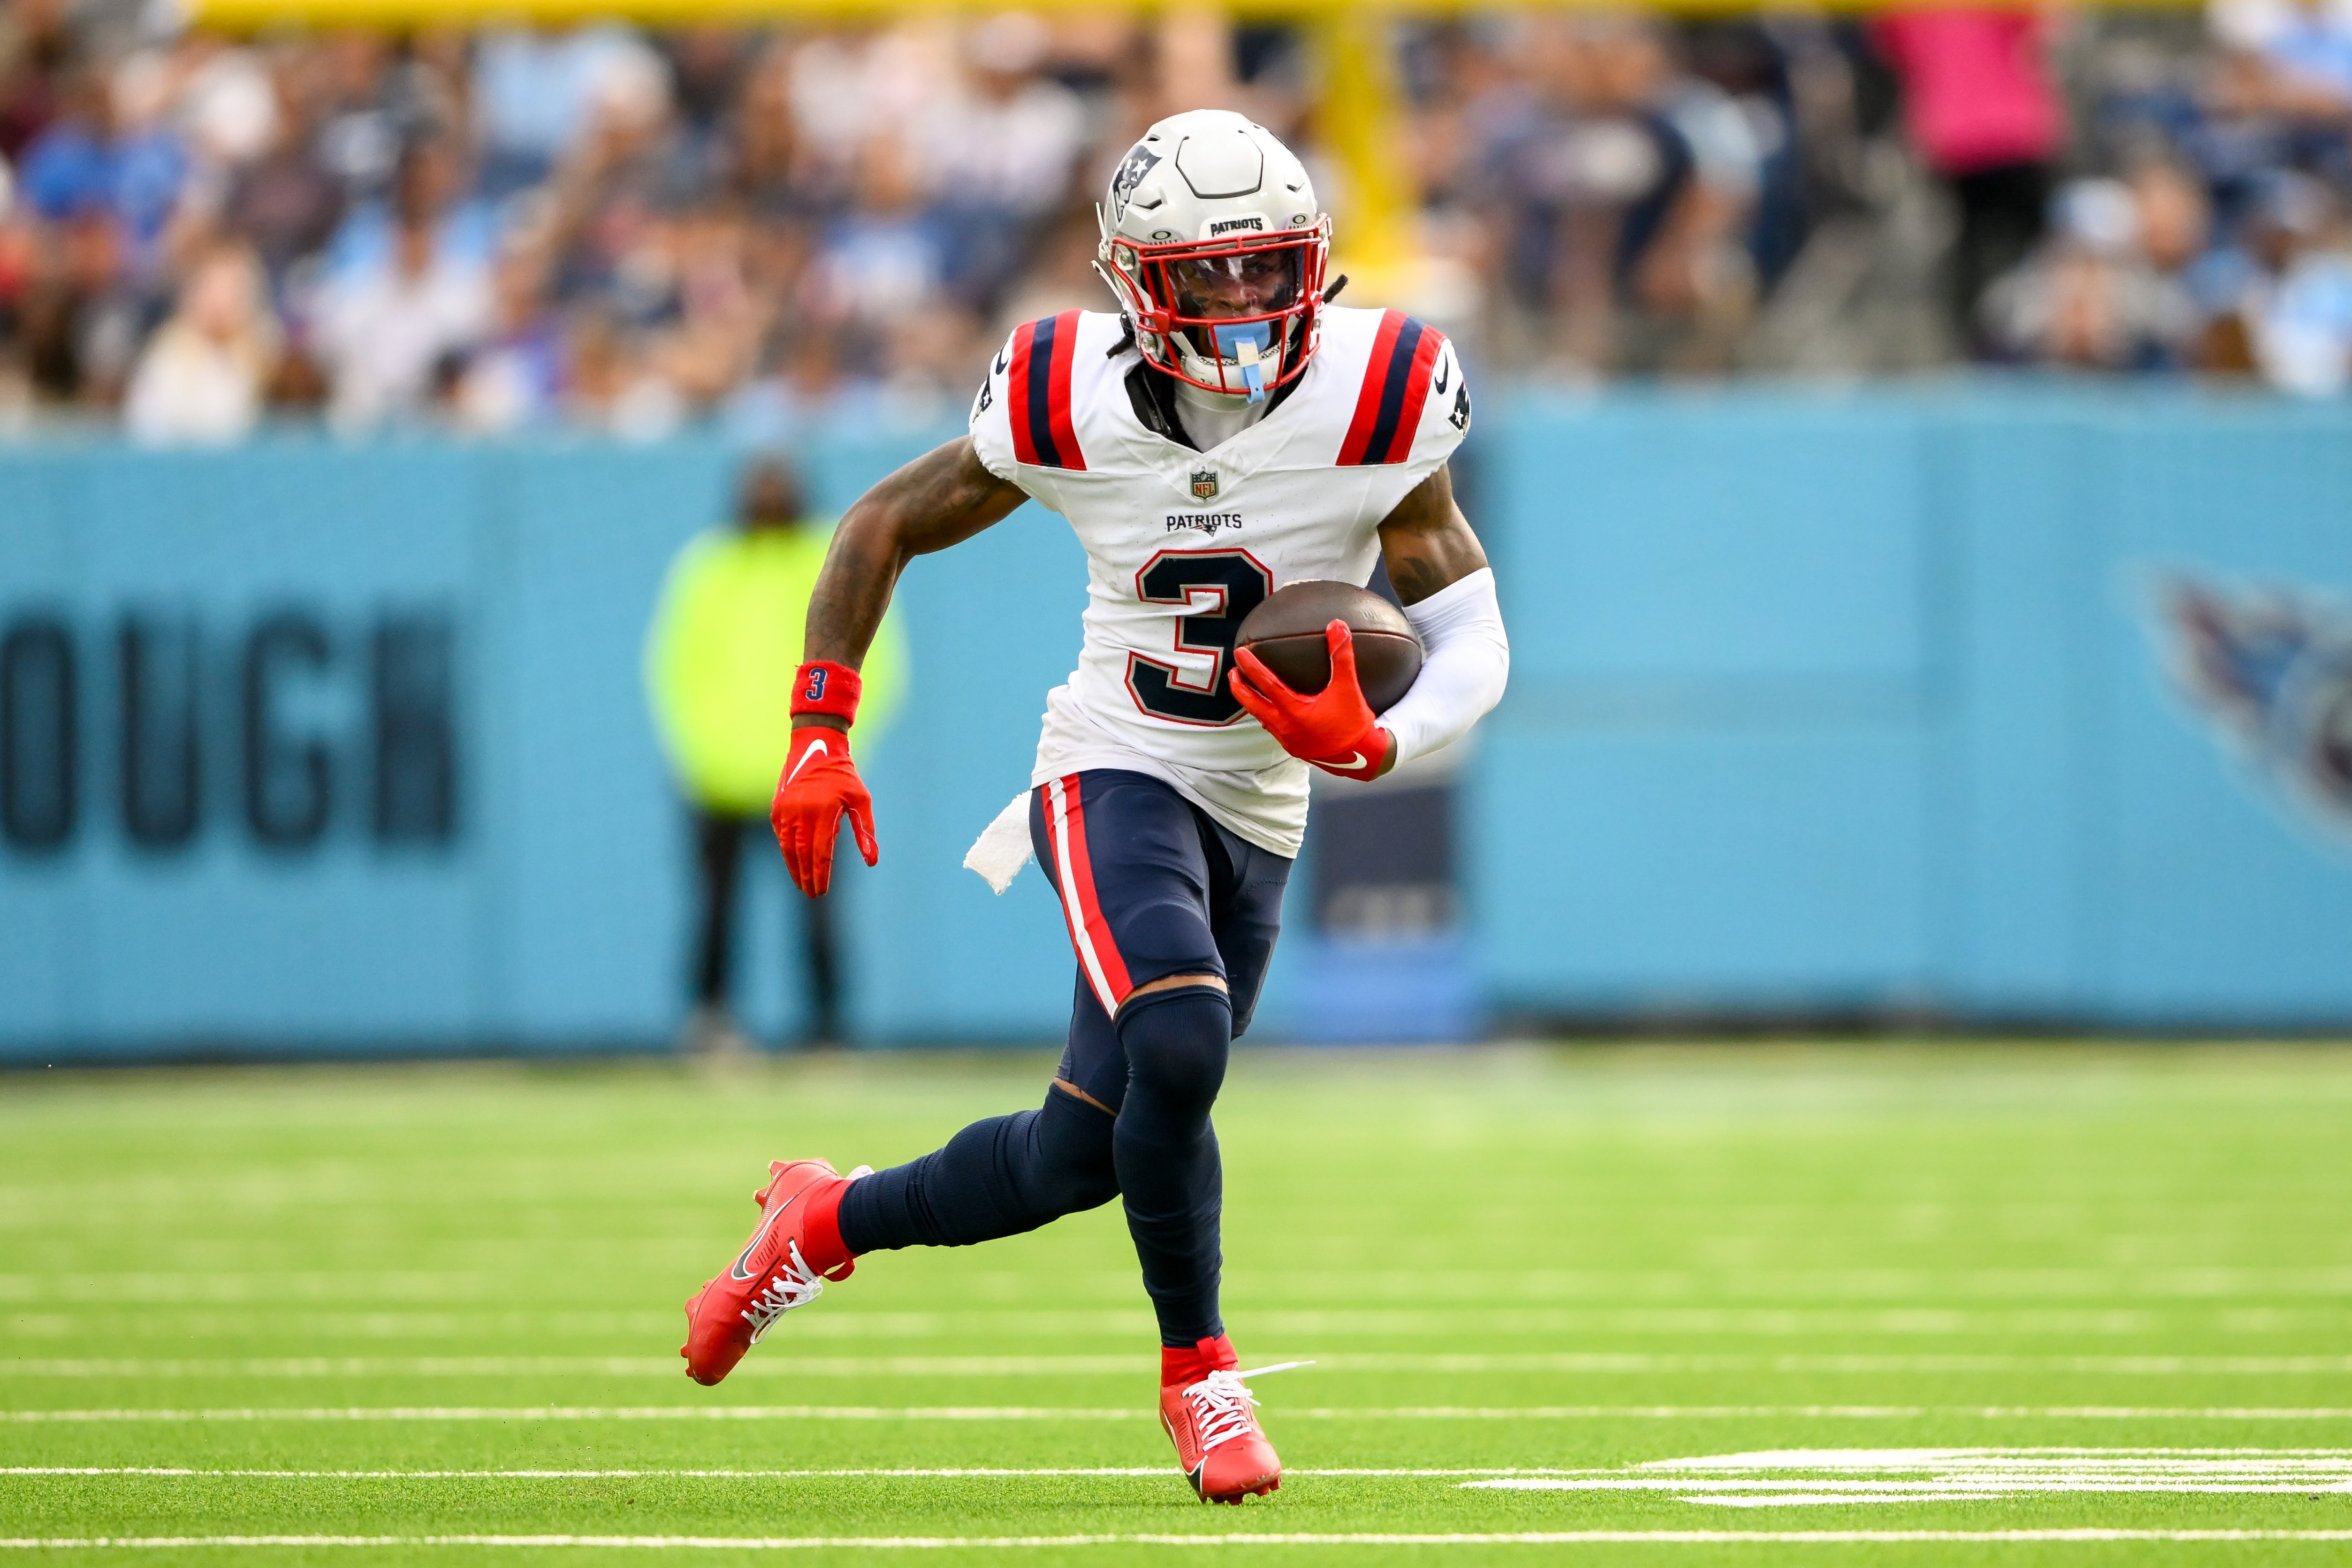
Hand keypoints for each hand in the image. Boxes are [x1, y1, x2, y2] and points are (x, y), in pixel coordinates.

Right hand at [770, 723, 878, 895]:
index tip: (822, 891)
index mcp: (823, 811)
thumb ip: (865, 831)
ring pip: (787, 847)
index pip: (820, 852)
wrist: (816, 747)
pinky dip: (786, 851)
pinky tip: (793, 862)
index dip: (821, 874)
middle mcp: (801, 812)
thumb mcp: (861, 800)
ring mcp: (786, 810)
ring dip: (794, 868)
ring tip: (801, 884)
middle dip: (806, 876)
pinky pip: (781, 836)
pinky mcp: (777, 808)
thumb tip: (872, 861)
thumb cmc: (844, 776)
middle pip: (802, 853)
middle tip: (812, 893)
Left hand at [1229, 621, 1391, 780]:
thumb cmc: (1354, 724)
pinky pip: (1274, 729)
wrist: (1363, 758)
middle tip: (1233, 672)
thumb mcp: (1348, 687)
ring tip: (1247, 690)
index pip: (1265, 684)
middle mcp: (1285, 727)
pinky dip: (1267, 717)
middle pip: (1252, 705)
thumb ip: (1341, 656)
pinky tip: (1273, 712)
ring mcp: (1287, 740)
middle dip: (1239, 687)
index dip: (1251, 666)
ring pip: (1261, 718)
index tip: (1239, 653)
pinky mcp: (1294, 748)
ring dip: (1251, 703)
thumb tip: (1337, 626)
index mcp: (1293, 711)